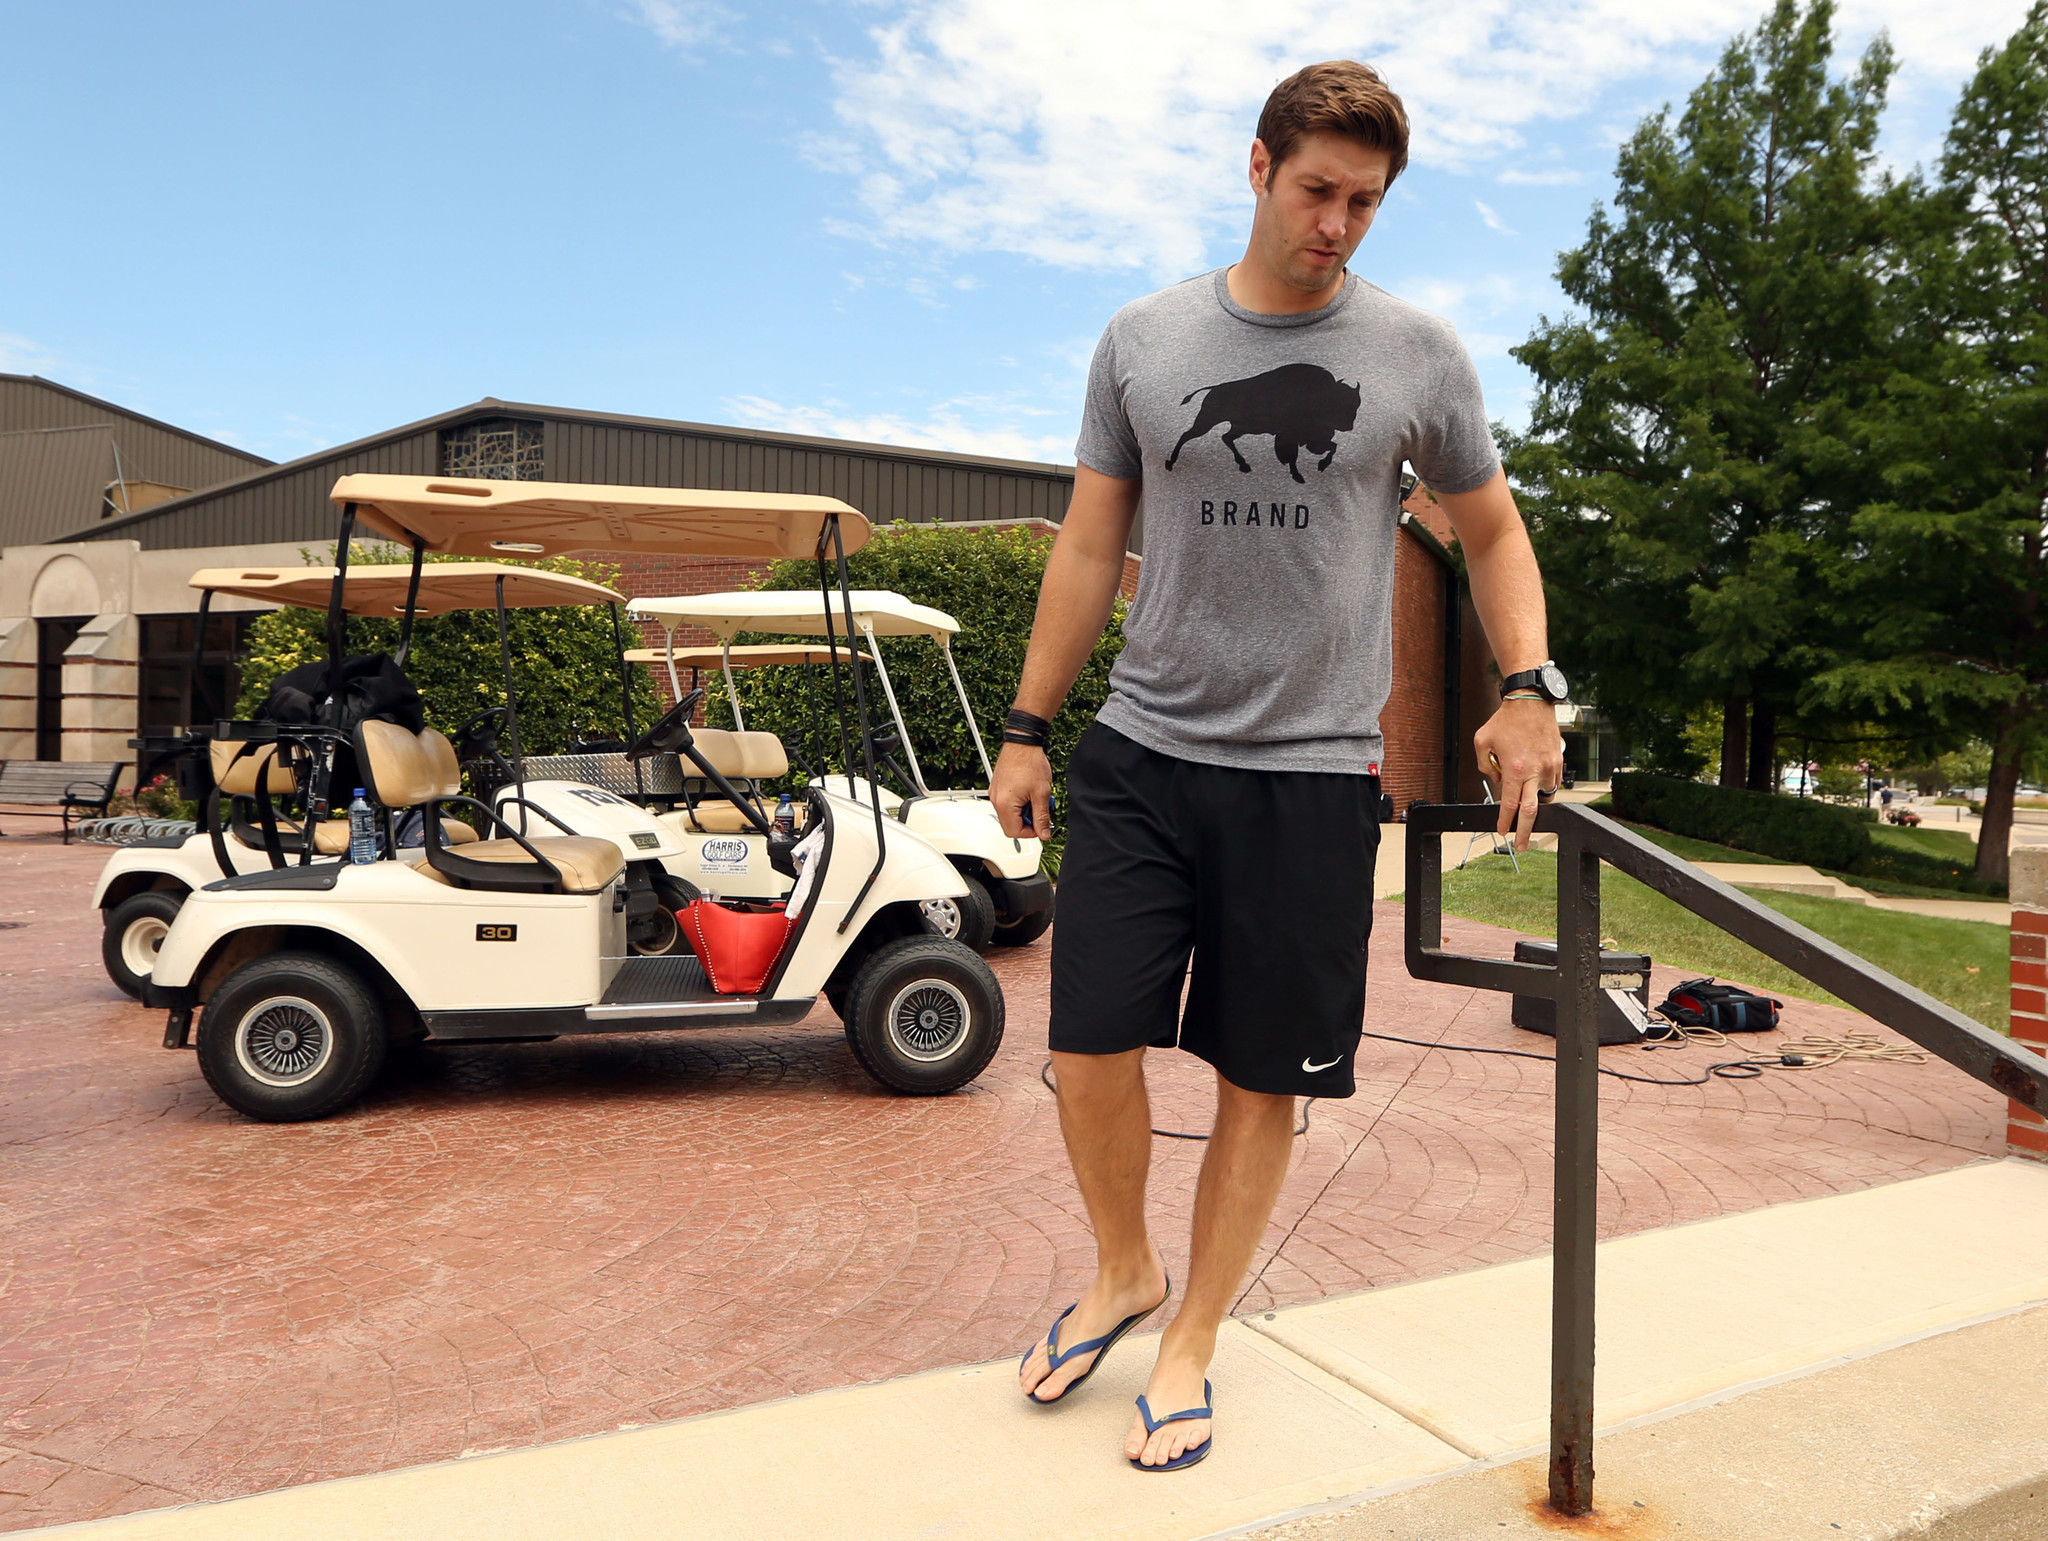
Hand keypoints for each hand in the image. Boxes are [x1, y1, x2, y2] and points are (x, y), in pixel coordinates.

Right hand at [991, 741, 1051, 839]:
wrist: (1022, 743)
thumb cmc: (1030, 762)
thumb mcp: (1041, 793)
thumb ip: (1042, 817)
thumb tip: (1044, 833)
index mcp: (1004, 804)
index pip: (1014, 832)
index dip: (1031, 832)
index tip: (1041, 826)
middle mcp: (996, 800)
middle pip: (1010, 825)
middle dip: (1028, 821)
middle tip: (1040, 811)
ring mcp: (995, 793)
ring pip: (1009, 815)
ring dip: (1024, 812)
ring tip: (1035, 799)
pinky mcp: (997, 788)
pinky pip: (1007, 804)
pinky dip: (1019, 804)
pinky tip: (1028, 793)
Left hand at [1474, 697, 1564, 852]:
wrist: (1530, 702)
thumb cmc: (1504, 721)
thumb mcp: (1481, 742)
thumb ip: (1485, 767)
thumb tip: (1498, 783)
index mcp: (1514, 769)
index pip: (1510, 805)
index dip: (1505, 822)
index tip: (1502, 831)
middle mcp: (1534, 771)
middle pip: (1531, 812)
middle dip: (1526, 832)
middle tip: (1522, 845)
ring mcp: (1549, 767)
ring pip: (1544, 796)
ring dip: (1535, 803)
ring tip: (1526, 801)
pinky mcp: (1558, 762)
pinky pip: (1552, 783)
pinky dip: (1543, 787)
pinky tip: (1534, 781)